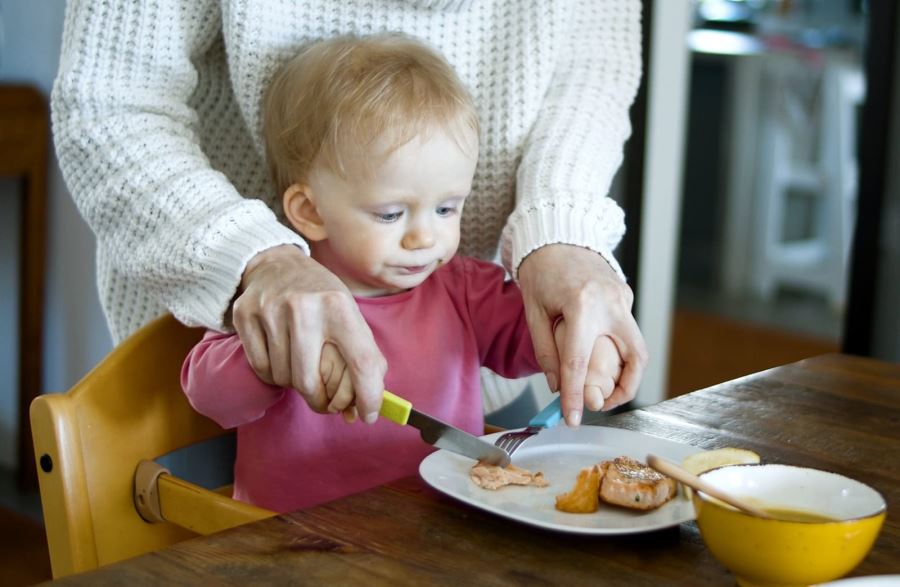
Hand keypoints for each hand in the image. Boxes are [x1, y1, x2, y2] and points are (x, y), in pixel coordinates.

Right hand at [232, 245, 386, 422]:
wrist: (276, 264)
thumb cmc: (321, 297)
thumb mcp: (350, 314)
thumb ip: (364, 356)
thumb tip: (366, 407)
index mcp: (339, 306)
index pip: (361, 361)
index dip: (368, 396)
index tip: (368, 415)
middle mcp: (304, 307)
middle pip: (309, 381)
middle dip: (320, 402)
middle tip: (325, 403)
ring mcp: (271, 310)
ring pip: (283, 378)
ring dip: (294, 384)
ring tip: (301, 367)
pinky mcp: (245, 315)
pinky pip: (261, 368)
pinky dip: (273, 375)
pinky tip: (281, 359)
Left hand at [518, 244, 647, 425]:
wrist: (557, 234)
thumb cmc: (540, 271)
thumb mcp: (534, 311)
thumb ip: (546, 351)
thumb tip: (557, 386)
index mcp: (582, 305)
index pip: (579, 363)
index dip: (575, 396)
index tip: (572, 418)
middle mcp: (611, 302)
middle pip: (634, 358)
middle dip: (625, 389)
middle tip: (603, 405)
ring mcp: (623, 297)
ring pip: (637, 347)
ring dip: (626, 372)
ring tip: (603, 387)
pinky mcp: (626, 295)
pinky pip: (628, 330)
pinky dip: (618, 350)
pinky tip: (600, 356)